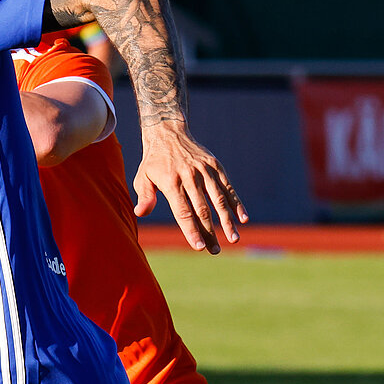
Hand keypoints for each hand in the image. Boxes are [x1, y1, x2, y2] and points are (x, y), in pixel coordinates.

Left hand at [133, 124, 245, 253]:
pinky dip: (236, 203)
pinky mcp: (215, 166)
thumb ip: (144, 196)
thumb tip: (140, 213)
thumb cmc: (153, 162)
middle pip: (202, 210)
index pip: (183, 212)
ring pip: (219, 200)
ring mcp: (205, 171)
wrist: (168, 133)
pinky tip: (243, 218)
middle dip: (210, 232)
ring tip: (234, 239)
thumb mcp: (142, 177)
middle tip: (215, 251)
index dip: (191, 230)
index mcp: (171, 182)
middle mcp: (190, 177)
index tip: (198, 247)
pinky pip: (227, 187)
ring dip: (227, 221)